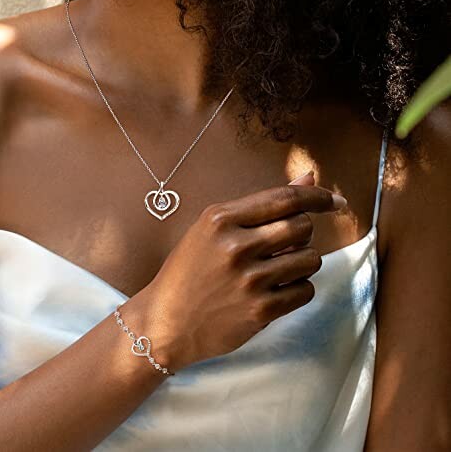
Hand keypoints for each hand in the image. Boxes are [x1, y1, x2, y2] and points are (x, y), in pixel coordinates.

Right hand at [122, 172, 346, 372]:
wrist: (166, 321)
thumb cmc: (189, 270)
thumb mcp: (212, 229)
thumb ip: (260, 205)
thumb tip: (309, 178)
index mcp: (221, 219)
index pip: (285, 198)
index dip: (317, 197)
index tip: (334, 201)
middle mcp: (236, 246)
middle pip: (303, 226)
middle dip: (304, 232)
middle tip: (287, 243)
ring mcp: (249, 280)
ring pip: (310, 259)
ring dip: (302, 261)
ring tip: (280, 268)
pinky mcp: (260, 311)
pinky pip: (305, 290)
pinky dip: (298, 288)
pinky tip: (277, 290)